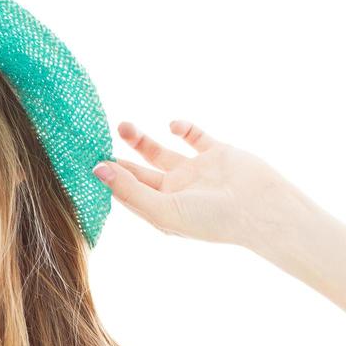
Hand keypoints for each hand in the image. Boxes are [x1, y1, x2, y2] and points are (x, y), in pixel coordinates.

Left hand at [95, 120, 323, 247]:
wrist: (263, 209)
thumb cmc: (212, 220)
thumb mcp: (164, 209)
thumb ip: (130, 190)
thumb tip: (97, 170)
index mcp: (162, 209)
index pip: (126, 192)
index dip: (106, 178)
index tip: (82, 160)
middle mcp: (177, 191)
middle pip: (138, 172)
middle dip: (118, 157)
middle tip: (95, 140)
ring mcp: (197, 172)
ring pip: (160, 152)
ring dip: (141, 139)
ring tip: (122, 125)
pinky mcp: (217, 153)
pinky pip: (194, 136)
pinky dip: (182, 127)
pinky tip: (172, 126)